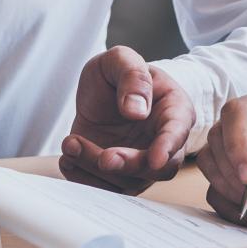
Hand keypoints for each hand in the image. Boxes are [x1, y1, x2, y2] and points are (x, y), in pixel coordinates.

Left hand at [59, 46, 194, 193]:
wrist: (102, 90)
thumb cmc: (119, 73)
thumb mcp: (122, 59)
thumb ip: (133, 77)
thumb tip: (137, 110)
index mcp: (174, 110)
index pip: (177, 132)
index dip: (167, 147)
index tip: (155, 158)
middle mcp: (163, 142)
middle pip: (156, 168)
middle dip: (129, 166)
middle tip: (104, 157)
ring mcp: (141, 161)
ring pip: (128, 180)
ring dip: (96, 169)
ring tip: (71, 143)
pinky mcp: (118, 174)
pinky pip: (107, 188)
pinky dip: (85, 179)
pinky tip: (70, 158)